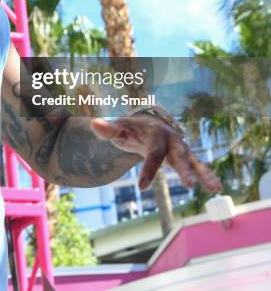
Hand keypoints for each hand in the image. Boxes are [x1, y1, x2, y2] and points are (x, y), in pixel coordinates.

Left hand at [90, 116, 221, 192]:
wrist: (147, 123)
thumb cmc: (130, 129)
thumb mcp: (118, 129)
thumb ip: (108, 129)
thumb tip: (94, 124)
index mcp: (154, 134)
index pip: (152, 155)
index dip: (147, 170)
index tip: (141, 187)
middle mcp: (171, 140)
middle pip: (177, 156)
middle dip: (183, 170)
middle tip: (189, 186)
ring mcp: (180, 148)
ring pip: (193, 161)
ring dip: (203, 173)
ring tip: (214, 188)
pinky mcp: (185, 156)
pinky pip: (198, 165)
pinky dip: (207, 175)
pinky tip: (217, 188)